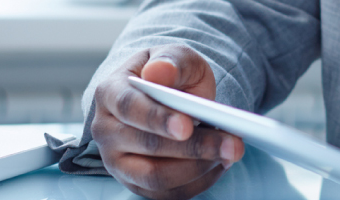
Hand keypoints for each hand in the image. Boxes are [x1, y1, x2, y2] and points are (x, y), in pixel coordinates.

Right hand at [90, 44, 245, 198]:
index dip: (158, 118)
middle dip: (194, 147)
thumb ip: (171, 61)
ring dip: (199, 168)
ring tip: (230, 152)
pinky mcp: (135, 183)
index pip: (129, 108)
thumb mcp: (174, 57)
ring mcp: (117, 161)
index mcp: (109, 93)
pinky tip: (219, 164)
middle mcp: (106, 131)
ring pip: (156, 177)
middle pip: (147, 146)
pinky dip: (198, 182)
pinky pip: (167, 194)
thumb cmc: (168, 75)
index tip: (187, 125)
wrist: (162, 95)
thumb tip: (158, 72)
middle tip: (233, 144)